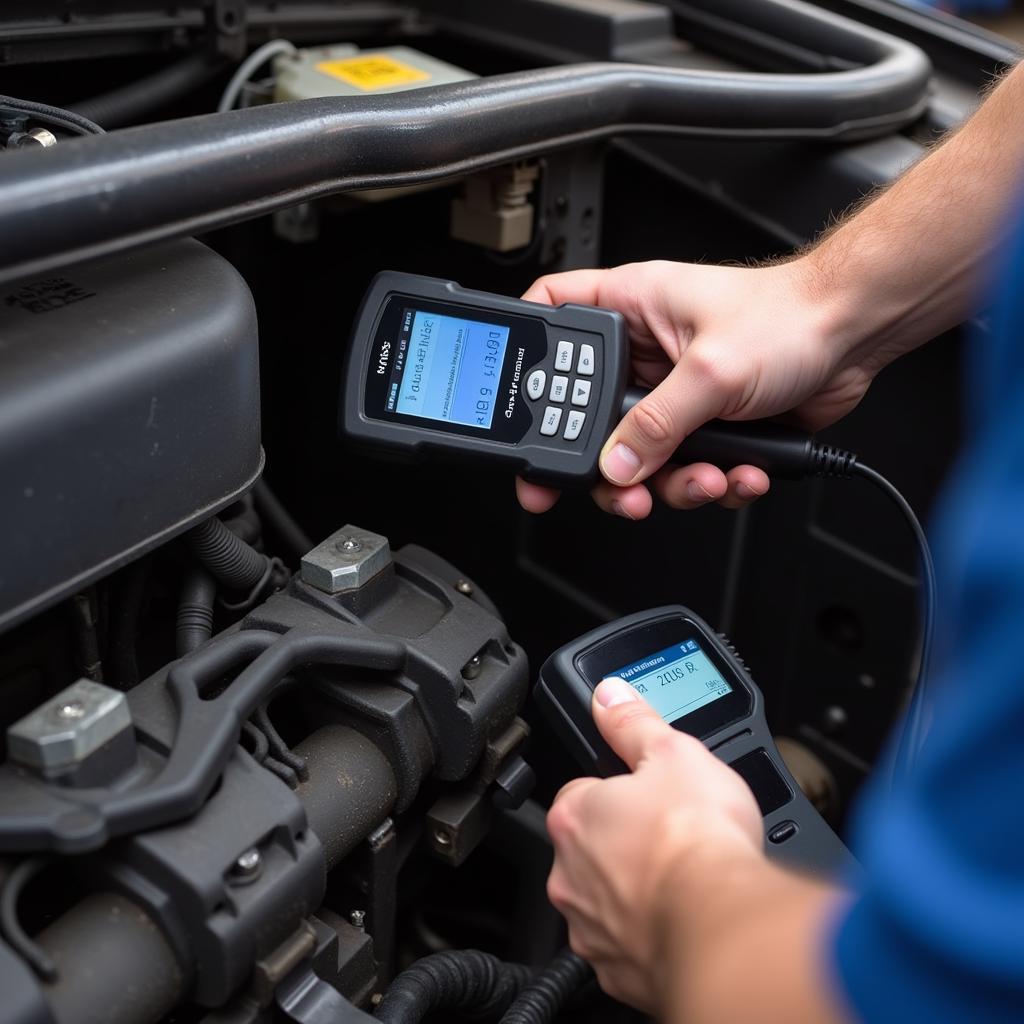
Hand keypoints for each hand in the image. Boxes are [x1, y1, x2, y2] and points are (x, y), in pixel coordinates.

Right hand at [517, 259, 876, 518]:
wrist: (854, 336)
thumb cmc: (791, 317)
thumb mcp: (711, 370)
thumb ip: (658, 425)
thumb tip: (616, 464)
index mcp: (629, 308)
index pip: (552, 322)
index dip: (527, 362)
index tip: (516, 410)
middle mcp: (642, 352)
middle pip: (588, 416)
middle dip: (609, 464)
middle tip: (618, 491)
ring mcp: (672, 392)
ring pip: (639, 457)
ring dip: (672, 484)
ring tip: (706, 479)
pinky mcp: (703, 424)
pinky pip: (683, 468)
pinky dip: (710, 481)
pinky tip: (738, 471)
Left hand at [545, 677, 763, 1012]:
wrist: (723, 924)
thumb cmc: (697, 840)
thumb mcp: (674, 752)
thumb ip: (634, 723)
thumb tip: (610, 696)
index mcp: (574, 816)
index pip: (583, 792)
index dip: (620, 791)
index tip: (648, 797)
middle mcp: (568, 875)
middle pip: (592, 849)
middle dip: (626, 844)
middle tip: (672, 838)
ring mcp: (590, 928)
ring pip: (607, 900)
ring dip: (635, 892)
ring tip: (682, 880)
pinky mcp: (617, 973)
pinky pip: (628, 948)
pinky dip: (651, 937)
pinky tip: (682, 921)